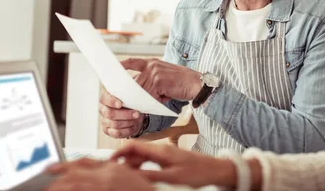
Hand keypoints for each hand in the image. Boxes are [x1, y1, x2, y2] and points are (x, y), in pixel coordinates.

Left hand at [45, 158, 153, 190]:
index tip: (49, 168)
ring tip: (48, 190)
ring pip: (75, 186)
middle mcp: (106, 177)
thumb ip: (110, 171)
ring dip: (60, 187)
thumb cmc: (142, 189)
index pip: (83, 162)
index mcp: (111, 169)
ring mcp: (105, 187)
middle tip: (43, 182)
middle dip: (57, 178)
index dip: (64, 165)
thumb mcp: (126, 175)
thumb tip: (94, 172)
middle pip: (75, 174)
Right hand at [99, 90, 144, 137]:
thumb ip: (129, 89)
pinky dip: (127, 130)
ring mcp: (104, 121)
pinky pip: (116, 133)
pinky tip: (133, 126)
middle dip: (125, 114)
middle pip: (109, 113)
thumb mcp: (131, 94)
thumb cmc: (131, 102)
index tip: (120, 103)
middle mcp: (103, 109)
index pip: (104, 98)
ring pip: (114, 124)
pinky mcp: (108, 131)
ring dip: (128, 122)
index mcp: (106, 98)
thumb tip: (134, 83)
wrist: (135, 115)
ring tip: (137, 119)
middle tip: (136, 113)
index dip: (111, 101)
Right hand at [111, 141, 236, 188]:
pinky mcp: (169, 160)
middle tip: (113, 173)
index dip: (118, 152)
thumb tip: (131, 176)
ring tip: (124, 178)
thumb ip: (151, 176)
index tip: (108, 162)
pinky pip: (149, 162)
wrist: (217, 170)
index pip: (133, 146)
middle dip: (122, 161)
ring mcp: (164, 155)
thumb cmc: (198, 173)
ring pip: (141, 158)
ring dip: (131, 166)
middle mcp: (161, 150)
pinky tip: (140, 178)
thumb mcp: (172, 178)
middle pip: (135, 152)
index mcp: (160, 151)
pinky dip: (141, 168)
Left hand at [122, 58, 201, 102]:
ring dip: (146, 100)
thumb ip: (150, 81)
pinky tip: (162, 101)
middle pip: (135, 82)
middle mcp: (152, 65)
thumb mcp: (163, 78)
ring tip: (155, 103)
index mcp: (152, 62)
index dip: (123, 65)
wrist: (196, 83)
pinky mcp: (159, 81)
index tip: (115, 68)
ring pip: (142, 91)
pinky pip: (149, 95)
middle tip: (134, 104)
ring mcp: (155, 72)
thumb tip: (136, 93)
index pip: (133, 62)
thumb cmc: (180, 83)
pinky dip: (153, 102)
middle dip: (135, 95)